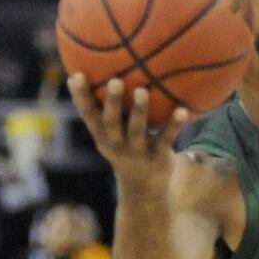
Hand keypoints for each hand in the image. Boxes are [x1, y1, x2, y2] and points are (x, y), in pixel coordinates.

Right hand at [68, 75, 188, 190]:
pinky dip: (174, 125)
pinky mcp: (157, 158)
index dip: (81, 97)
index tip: (76, 75)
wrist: (143, 189)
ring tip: (141, 91)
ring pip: (136, 131)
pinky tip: (182, 110)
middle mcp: (116, 144)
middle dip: (111, 102)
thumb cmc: (126, 148)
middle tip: (114, 81)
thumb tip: (106, 69)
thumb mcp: (113, 133)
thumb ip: (109, 108)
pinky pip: (166, 139)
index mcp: (103, 136)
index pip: (88, 115)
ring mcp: (137, 153)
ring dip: (139, 111)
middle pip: (110, 122)